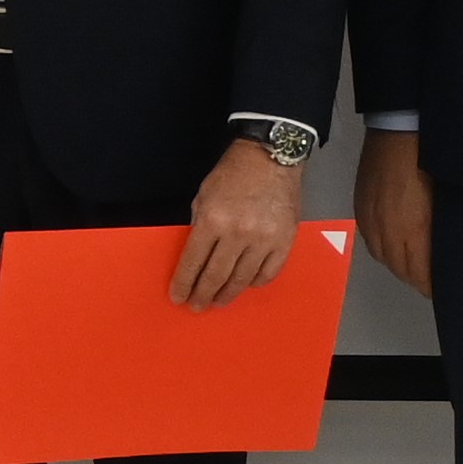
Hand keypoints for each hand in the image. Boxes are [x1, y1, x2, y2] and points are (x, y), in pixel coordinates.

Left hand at [171, 140, 301, 311]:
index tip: (178, 296)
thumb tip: (196, 256)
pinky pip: (267, 274)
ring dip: (227, 294)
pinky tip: (245, 284)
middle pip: (216, 276)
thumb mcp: (204, 195)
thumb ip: (200, 226)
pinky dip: (254, 283)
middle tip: (197, 305)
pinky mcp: (284, 242)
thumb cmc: (233, 174)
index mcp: (213, 219)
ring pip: (242, 280)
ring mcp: (264, 240)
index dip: (184, 283)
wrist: (270, 157)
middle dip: (203, 294)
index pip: (193, 261)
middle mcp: (238, 233)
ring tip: (218, 301)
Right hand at [354, 128, 433, 298]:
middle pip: (401, 270)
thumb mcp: (442, 199)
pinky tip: (395, 245)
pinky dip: (385, 250)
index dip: (431, 285)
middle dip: (417, 278)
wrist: (397, 130)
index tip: (441, 288)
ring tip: (415, 265)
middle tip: (432, 279)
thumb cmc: (429, 161)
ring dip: (400, 266)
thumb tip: (443, 251)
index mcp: (412, 230)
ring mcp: (371, 221)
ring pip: (384, 258)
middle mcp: (387, 231)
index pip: (420, 273)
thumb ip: (438, 230)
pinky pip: (372, 242)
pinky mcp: (361, 210)